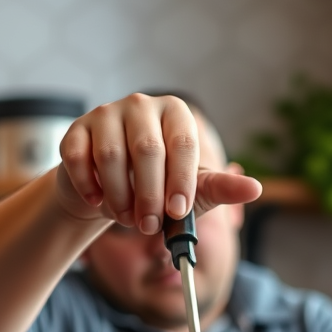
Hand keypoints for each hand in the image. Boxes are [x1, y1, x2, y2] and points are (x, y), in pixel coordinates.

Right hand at [55, 93, 261, 232]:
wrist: (110, 193)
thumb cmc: (158, 189)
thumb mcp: (193, 192)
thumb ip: (221, 189)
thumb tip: (255, 189)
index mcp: (176, 113)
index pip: (182, 143)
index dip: (180, 181)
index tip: (178, 212)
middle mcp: (142, 105)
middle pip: (146, 150)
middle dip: (149, 196)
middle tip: (149, 226)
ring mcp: (106, 113)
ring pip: (111, 157)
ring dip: (119, 197)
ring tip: (127, 217)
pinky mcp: (76, 129)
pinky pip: (78, 159)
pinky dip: (89, 187)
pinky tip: (98, 202)